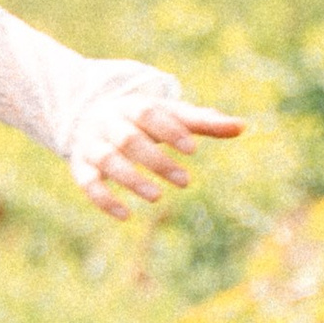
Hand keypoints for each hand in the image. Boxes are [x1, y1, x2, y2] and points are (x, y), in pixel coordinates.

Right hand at [74, 99, 245, 220]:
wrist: (88, 116)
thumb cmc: (142, 119)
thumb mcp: (169, 115)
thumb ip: (203, 122)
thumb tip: (243, 126)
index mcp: (130, 106)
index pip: (148, 114)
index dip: (169, 131)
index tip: (193, 150)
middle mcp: (107, 123)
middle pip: (128, 139)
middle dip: (156, 160)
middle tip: (186, 181)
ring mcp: (91, 144)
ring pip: (107, 160)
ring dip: (131, 179)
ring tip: (158, 198)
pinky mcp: (80, 166)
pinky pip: (87, 183)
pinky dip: (103, 200)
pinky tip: (126, 216)